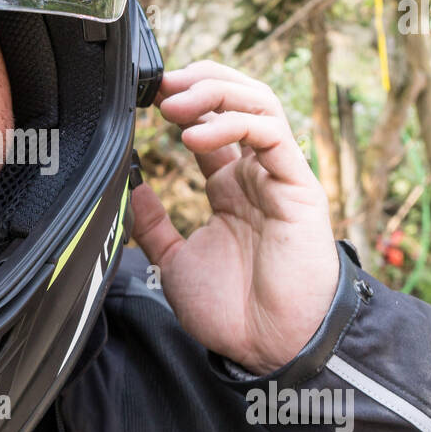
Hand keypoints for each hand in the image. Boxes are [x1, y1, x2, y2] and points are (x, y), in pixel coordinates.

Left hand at [129, 61, 339, 375]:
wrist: (270, 348)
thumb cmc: (232, 312)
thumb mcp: (174, 262)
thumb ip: (153, 224)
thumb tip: (131, 187)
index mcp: (229, 188)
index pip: (210, 123)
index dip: (181, 102)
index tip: (144, 96)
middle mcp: (255, 175)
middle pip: (236, 100)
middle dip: (197, 83)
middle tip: (158, 86)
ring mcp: (278, 176)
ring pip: (258, 104)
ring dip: (214, 93)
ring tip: (173, 103)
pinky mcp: (299, 185)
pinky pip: (271, 134)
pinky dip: (233, 123)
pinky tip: (196, 136)